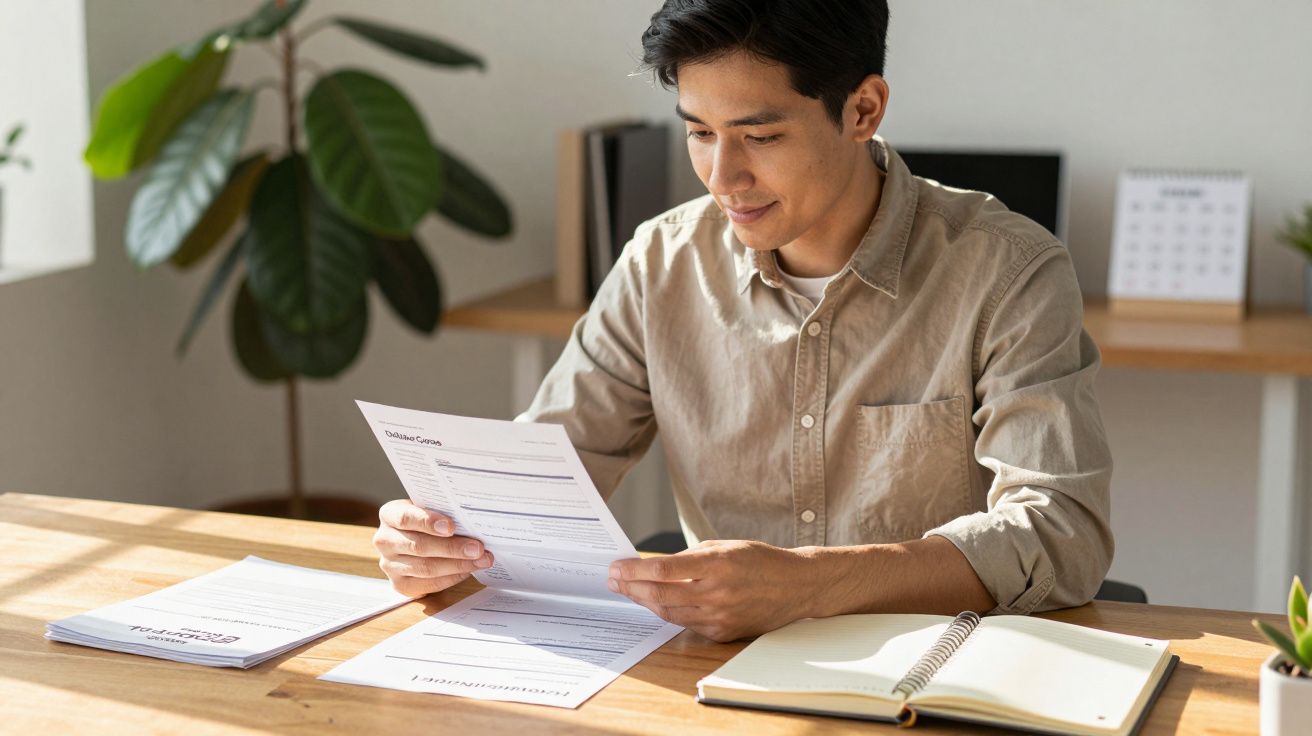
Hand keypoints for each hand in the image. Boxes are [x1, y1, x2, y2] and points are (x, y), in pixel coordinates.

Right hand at [373, 499, 494, 597]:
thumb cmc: (428, 520)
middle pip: (419, 546)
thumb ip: (443, 510)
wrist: (415, 538)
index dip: (428, 522)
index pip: (406, 518)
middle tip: (478, 548)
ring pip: (426, 567)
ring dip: (458, 565)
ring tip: (481, 560)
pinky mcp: (400, 584)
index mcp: (389, 514)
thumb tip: (473, 519)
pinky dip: (451, 578)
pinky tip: (468, 570)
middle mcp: (385, 540)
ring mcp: (389, 565)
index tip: (451, 526)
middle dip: (452, 548)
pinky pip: (428, 584)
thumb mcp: (430, 508)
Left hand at [607, 540, 823, 641]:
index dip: (634, 570)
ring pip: (669, 613)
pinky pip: (687, 623)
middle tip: (613, 580)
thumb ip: (690, 557)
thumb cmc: (760, 561)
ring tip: (628, 591)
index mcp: (718, 565)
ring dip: (644, 602)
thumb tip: (654, 567)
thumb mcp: (725, 547)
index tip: (616, 567)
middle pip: (660, 595)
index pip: (664, 569)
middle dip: (631, 588)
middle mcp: (718, 593)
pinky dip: (669, 612)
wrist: (796, 587)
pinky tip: (655, 603)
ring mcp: (720, 617)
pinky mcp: (724, 633)